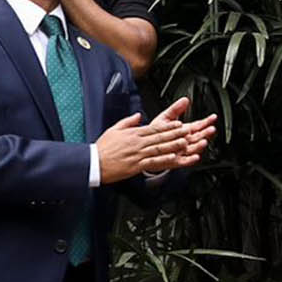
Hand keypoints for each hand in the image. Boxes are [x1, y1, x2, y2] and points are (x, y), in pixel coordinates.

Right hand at [95, 99, 218, 183]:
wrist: (94, 162)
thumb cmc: (102, 148)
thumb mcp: (114, 129)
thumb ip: (128, 122)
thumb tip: (138, 116)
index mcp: (133, 134)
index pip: (154, 128)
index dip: (168, 127)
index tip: (179, 125)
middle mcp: (137, 143)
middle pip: (160, 137)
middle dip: (175, 134)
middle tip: (188, 132)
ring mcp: (138, 154)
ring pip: (159, 148)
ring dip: (173, 145)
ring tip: (185, 143)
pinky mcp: (136, 165)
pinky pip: (153, 162)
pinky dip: (163, 160)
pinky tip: (172, 158)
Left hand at [139, 97, 217, 175]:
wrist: (145, 148)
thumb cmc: (155, 134)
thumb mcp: (165, 118)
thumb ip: (176, 109)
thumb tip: (185, 99)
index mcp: (183, 130)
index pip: (198, 125)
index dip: (206, 121)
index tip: (213, 117)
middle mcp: (184, 141)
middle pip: (198, 137)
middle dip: (205, 133)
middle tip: (211, 129)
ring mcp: (181, 151)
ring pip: (193, 148)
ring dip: (199, 146)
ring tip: (204, 141)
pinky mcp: (175, 160)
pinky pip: (184, 161)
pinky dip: (190, 160)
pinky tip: (196, 157)